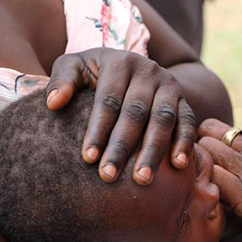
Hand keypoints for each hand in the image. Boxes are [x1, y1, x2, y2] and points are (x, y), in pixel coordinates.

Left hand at [46, 48, 194, 184]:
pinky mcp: (184, 100)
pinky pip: (188, 122)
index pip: (108, 100)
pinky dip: (185, 143)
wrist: (129, 65)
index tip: (87, 158)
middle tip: (108, 177)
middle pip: (135, 113)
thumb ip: (62, 80)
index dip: (98, 130)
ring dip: (153, 151)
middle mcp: (149, 71)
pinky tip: (177, 166)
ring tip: (141, 180)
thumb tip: (53, 103)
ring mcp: (170, 86)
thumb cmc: (94, 73)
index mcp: (120, 62)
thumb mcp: (75, 67)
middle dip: (122, 146)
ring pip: (163, 120)